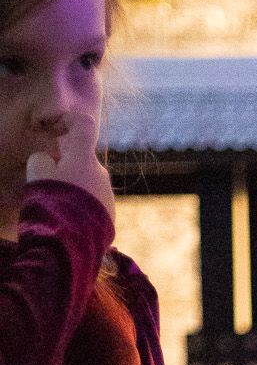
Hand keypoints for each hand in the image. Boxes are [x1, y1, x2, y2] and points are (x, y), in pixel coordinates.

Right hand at [26, 109, 115, 223]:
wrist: (72, 244)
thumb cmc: (52, 203)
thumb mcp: (37, 175)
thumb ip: (42, 159)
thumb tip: (48, 160)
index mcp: (85, 158)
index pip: (84, 125)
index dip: (70, 120)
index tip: (58, 127)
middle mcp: (102, 173)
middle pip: (84, 159)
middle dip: (68, 164)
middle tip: (49, 179)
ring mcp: (109, 196)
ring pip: (89, 182)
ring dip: (76, 187)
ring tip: (59, 204)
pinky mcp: (111, 217)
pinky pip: (94, 203)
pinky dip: (83, 205)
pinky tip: (70, 218)